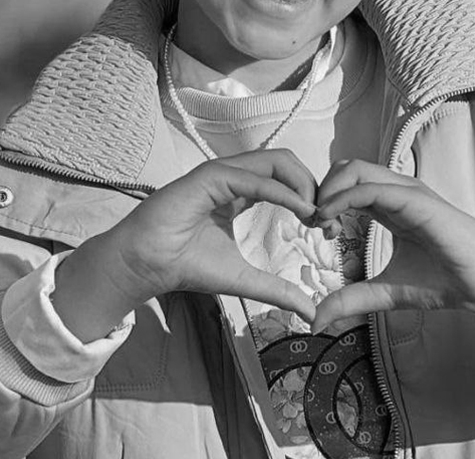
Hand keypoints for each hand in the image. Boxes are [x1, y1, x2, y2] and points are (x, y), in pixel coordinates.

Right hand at [53, 149, 318, 340]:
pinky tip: (302, 211)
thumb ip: (278, 290)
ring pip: (276, 161)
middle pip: (287, 163)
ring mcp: (222, 173)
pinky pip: (255, 178)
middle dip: (314, 186)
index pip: (286, 180)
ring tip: (317, 214)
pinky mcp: (210, 177)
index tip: (327, 230)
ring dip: (304, 185)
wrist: (147, 266)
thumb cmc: (187, 266)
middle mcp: (233, 176)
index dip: (312, 199)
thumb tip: (312, 313)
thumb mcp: (245, 279)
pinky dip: (283, 192)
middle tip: (327, 219)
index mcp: (240, 191)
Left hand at [311, 160, 474, 332]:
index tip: (319, 232)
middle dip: (321, 189)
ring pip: (355, 169)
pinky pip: (371, 188)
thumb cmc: (445, 281)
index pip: (347, 183)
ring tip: (322, 223)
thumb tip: (316, 321)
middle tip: (316, 224)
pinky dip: (343, 198)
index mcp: (389, 206)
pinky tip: (332, 221)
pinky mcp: (416, 200)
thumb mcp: (386, 292)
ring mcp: (406, 192)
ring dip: (328, 191)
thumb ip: (352, 300)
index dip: (324, 201)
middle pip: (345, 168)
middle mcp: (396, 192)